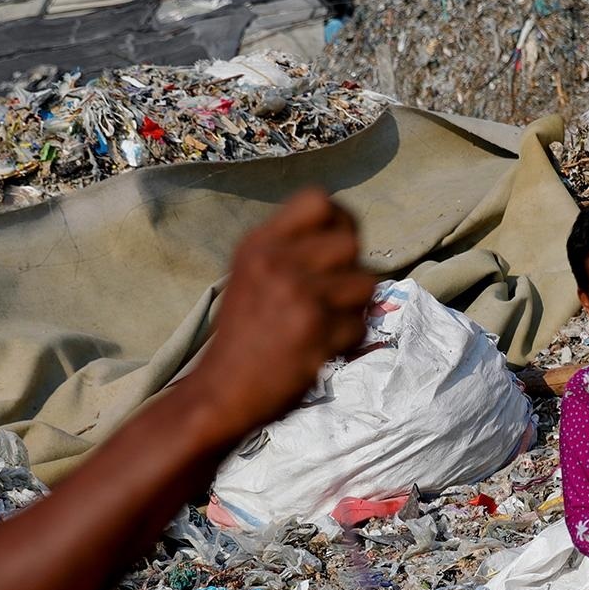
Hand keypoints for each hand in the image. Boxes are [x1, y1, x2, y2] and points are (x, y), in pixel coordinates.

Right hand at [191, 188, 379, 442]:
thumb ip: (290, 249)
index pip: (318, 200)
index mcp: (259, 243)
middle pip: (351, 241)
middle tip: (337, 292)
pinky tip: (322, 346)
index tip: (336, 247)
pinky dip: (348, 339)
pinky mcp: (317, 331)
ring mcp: (299, 295)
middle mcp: (278, 262)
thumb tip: (347, 230)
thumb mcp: (252, 272)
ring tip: (328, 320)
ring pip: (366, 283)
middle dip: (353, 268)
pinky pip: (359, 324)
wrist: (222, 389)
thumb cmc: (243, 332)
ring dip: (355, 306)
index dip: (340, 220)